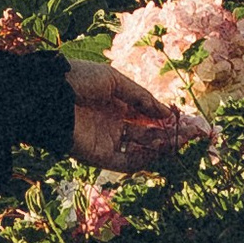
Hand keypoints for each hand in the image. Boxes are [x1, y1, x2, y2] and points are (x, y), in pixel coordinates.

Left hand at [66, 56, 200, 171]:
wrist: (50, 95)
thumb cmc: (79, 80)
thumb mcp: (114, 81)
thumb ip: (140, 97)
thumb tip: (166, 113)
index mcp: (115, 102)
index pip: (145, 114)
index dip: (165, 117)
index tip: (186, 120)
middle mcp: (113, 122)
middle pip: (147, 133)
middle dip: (170, 134)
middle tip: (192, 135)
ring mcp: (107, 140)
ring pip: (141, 149)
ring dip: (161, 147)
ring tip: (180, 142)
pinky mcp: (100, 157)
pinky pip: (127, 162)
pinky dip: (145, 160)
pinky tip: (162, 153)